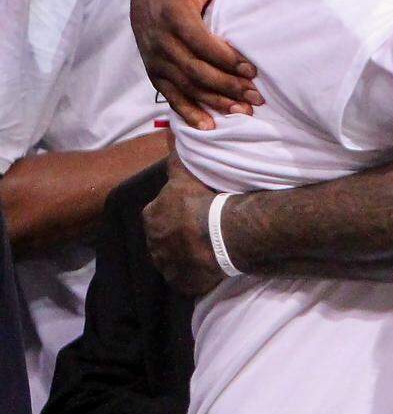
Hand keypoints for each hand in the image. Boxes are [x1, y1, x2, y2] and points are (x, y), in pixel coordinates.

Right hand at [130, 0, 261, 129]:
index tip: (251, 69)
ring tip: (244, 111)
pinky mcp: (154, 72)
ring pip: (186, 87)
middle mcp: (161, 41)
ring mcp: (156, 60)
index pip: (201, 42)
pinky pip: (171, 97)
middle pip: (195, 70)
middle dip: (227, 86)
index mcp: (174, 14)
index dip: (225, 58)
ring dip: (215, 102)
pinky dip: (190, 113)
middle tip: (256, 96)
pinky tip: (210, 126)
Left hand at [142, 151, 225, 295]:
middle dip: (175, 234)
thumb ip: (175, 155)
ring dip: (184, 254)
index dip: (171, 211)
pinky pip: (186, 279)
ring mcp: (167, 266)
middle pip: (163, 237)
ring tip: (204, 247)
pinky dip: (194, 274)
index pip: (156, 213)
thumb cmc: (202, 200)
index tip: (187, 209)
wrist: (221, 233)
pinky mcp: (182, 283)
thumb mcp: (186, 173)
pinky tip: (207, 266)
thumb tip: (169, 129)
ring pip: (173, 259)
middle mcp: (153, 243)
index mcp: (151, 217)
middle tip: (197, 228)